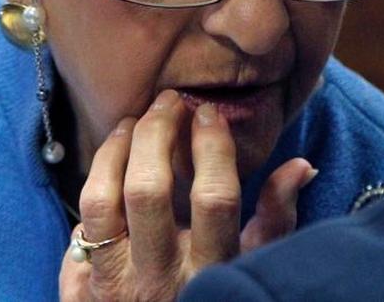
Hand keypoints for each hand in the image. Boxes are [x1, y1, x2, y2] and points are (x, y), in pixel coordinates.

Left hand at [59, 89, 316, 301]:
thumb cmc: (214, 295)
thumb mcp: (252, 266)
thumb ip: (276, 218)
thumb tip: (303, 166)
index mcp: (211, 270)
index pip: (214, 198)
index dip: (212, 146)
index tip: (209, 112)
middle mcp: (160, 276)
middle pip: (148, 190)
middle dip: (157, 132)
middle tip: (169, 101)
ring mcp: (117, 280)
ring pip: (101, 200)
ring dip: (115, 150)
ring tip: (134, 122)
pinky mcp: (86, 283)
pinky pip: (80, 222)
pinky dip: (95, 180)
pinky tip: (112, 157)